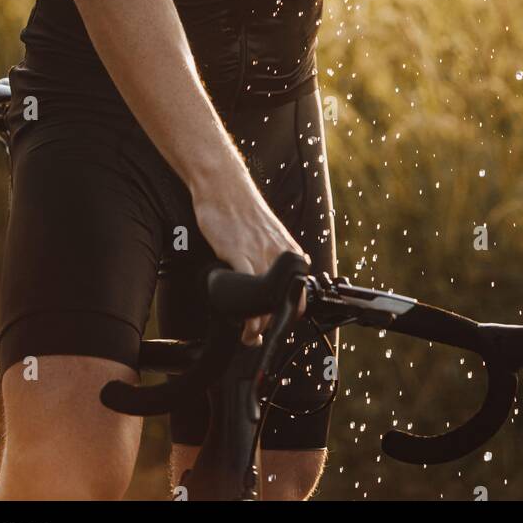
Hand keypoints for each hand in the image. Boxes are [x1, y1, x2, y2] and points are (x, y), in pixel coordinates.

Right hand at [194, 184, 308, 344]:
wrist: (223, 186)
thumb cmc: (242, 209)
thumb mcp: (270, 234)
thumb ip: (277, 254)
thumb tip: (279, 275)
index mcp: (289, 252)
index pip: (299, 295)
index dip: (287, 315)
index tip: (274, 325)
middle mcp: (279, 256)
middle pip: (282, 305)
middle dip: (270, 326)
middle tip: (256, 336)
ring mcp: (260, 256)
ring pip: (265, 305)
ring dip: (256, 327)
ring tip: (247, 335)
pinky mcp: (238, 254)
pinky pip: (246, 293)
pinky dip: (243, 313)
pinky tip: (238, 319)